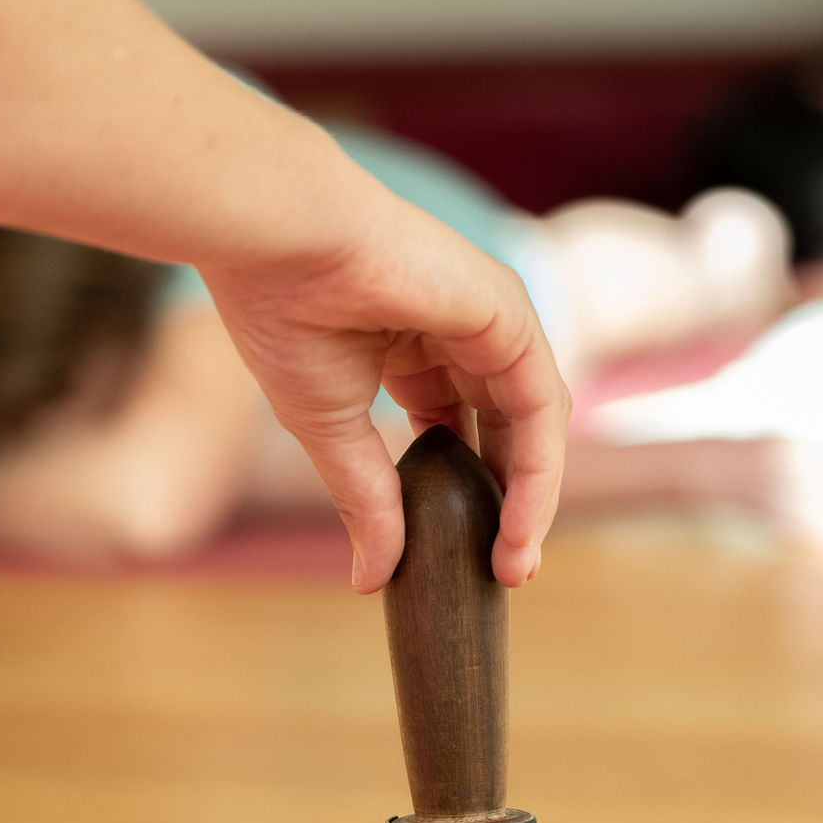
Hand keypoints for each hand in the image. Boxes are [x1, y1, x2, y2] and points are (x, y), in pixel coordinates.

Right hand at [203, 198, 569, 592]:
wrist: (282, 243)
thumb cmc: (287, 314)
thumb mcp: (331, 430)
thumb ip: (366, 500)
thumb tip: (372, 579)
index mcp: (414, 349)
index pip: (458, 428)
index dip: (464, 493)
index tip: (463, 559)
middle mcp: (462, 334)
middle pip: (505, 431)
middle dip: (510, 504)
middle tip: (505, 571)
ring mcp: (493, 321)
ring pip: (533, 425)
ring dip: (531, 499)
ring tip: (513, 562)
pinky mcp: (510, 316)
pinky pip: (541, 408)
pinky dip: (537, 470)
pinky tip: (520, 521)